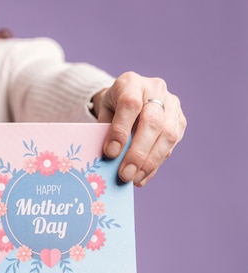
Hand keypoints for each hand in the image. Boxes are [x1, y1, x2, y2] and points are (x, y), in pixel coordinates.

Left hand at [92, 71, 186, 186]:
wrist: (128, 96)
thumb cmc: (112, 107)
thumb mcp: (102, 113)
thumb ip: (105, 130)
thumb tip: (108, 159)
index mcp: (131, 82)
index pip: (129, 104)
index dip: (120, 130)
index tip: (110, 153)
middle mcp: (156, 89)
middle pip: (152, 122)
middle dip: (138, 152)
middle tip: (124, 174)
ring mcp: (172, 104)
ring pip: (168, 135)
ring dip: (150, 162)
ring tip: (133, 178)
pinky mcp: (180, 120)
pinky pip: (172, 145)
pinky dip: (155, 164)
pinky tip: (142, 177)